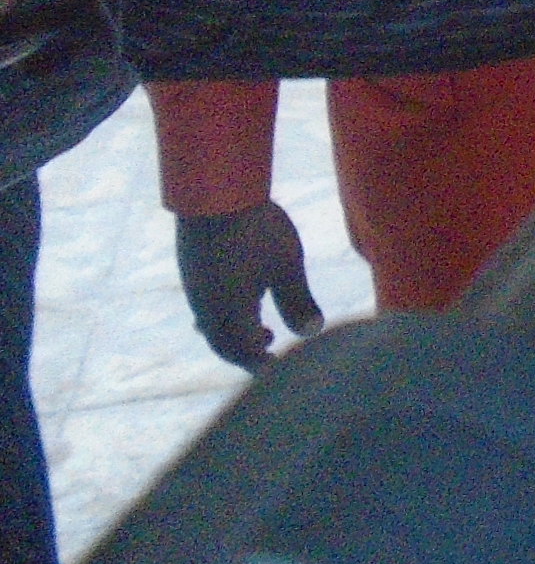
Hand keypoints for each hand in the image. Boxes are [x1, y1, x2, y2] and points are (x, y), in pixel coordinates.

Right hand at [175, 199, 325, 368]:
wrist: (214, 194)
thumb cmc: (257, 231)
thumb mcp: (287, 266)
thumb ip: (298, 302)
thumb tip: (312, 334)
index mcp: (229, 316)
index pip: (244, 354)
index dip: (263, 365)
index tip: (281, 369)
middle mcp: (206, 309)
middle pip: (224, 345)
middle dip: (246, 352)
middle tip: (270, 346)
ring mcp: (195, 290)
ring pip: (213, 326)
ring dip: (234, 333)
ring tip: (260, 325)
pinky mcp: (192, 271)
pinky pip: (205, 307)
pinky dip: (224, 314)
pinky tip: (243, 294)